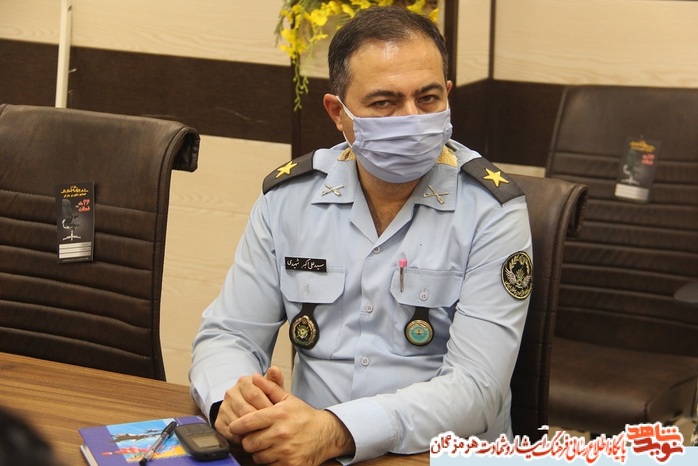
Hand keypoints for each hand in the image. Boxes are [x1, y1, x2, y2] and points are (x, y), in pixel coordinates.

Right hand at [214, 367, 284, 443]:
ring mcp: (223, 407)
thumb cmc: (263, 399)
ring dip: (251, 430)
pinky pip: (230, 433)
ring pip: (238, 422)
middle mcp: (231, 393)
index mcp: (244, 381)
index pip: (255, 394)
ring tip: (263, 435)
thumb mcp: (270, 390)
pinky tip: (251, 439)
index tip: (277, 416)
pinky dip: (242, 438)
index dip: (267, 407)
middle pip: (246, 410)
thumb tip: (275, 369)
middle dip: (260, 420)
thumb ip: (274, 381)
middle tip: (272, 428)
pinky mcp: (218, 422)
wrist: (245, 408)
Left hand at [229, 373, 354, 465]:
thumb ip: (270, 388)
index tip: (234, 427)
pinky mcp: (289, 464)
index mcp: (278, 415)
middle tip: (253, 437)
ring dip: (258, 452)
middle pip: (249, 442)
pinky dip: (269, 461)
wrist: (325, 434)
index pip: (247, 422)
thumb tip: (254, 377)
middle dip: (248, 440)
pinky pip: (268, 465)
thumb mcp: (288, 399)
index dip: (237, 426)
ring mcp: (285, 450)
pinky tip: (275, 452)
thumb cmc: (304, 416)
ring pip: (256, 456)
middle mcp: (280, 433)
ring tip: (266, 444)